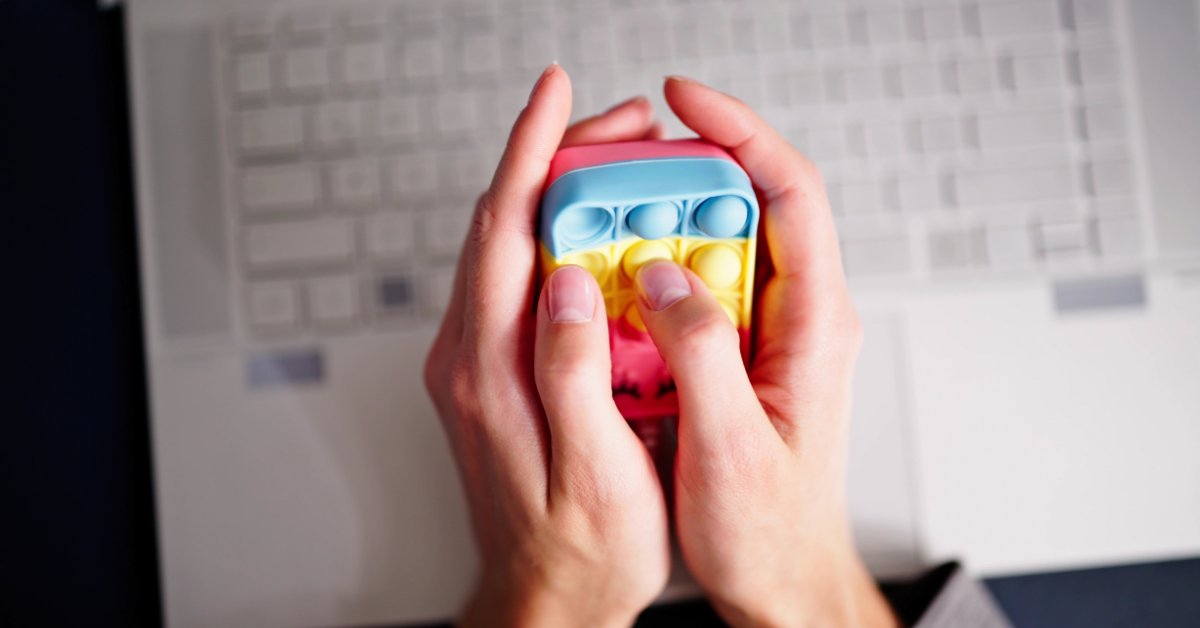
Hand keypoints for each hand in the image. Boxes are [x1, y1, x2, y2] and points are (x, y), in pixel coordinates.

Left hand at [423, 65, 667, 627]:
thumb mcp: (593, 473)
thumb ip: (571, 373)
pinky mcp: (495, 372)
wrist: (546, 601)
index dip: (533, 153)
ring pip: (513, 247)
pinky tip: (607, 236)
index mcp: (490, 371)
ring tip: (625, 165)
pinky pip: (524, 282)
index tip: (557, 95)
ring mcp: (479, 362)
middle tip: (623, 126)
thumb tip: (570, 283)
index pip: (502, 233)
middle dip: (559, 159)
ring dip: (562, 194)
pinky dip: (562, 239)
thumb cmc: (580, 550)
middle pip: (504, 224)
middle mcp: (471, 357)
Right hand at [628, 77, 898, 626]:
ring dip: (652, 225)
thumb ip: (701, 355)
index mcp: (814, 326)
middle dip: (677, 171)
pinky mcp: (731, 354)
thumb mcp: (732, 449)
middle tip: (612, 164)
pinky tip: (606, 287)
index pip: (791, 193)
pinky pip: (687, 290)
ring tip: (597, 224)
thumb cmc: (771, 532)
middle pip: (742, 203)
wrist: (780, 581)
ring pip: (708, 244)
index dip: (739, 132)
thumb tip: (661, 274)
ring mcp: (762, 333)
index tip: (682, 100)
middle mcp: (792, 316)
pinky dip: (644, 276)